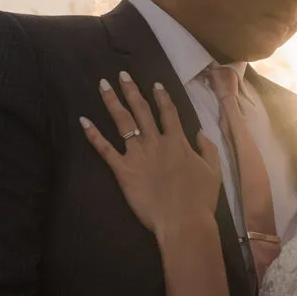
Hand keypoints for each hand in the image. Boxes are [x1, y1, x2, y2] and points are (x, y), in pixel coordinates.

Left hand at [81, 73, 221, 238]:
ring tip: (103, 85)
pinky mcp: (123, 170)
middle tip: (122, 74)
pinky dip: (93, 134)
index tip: (155, 84)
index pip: (168, 112)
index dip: (161, 97)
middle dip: (132, 90)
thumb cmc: (200, 199)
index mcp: (178, 142)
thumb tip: (199, 132)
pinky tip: (83, 120)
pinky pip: (105, 149)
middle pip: (141, 110)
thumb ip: (207, 148)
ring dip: (112, 101)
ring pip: (122, 121)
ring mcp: (138, 155)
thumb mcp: (213, 170)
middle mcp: (156, 142)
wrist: (183, 221)